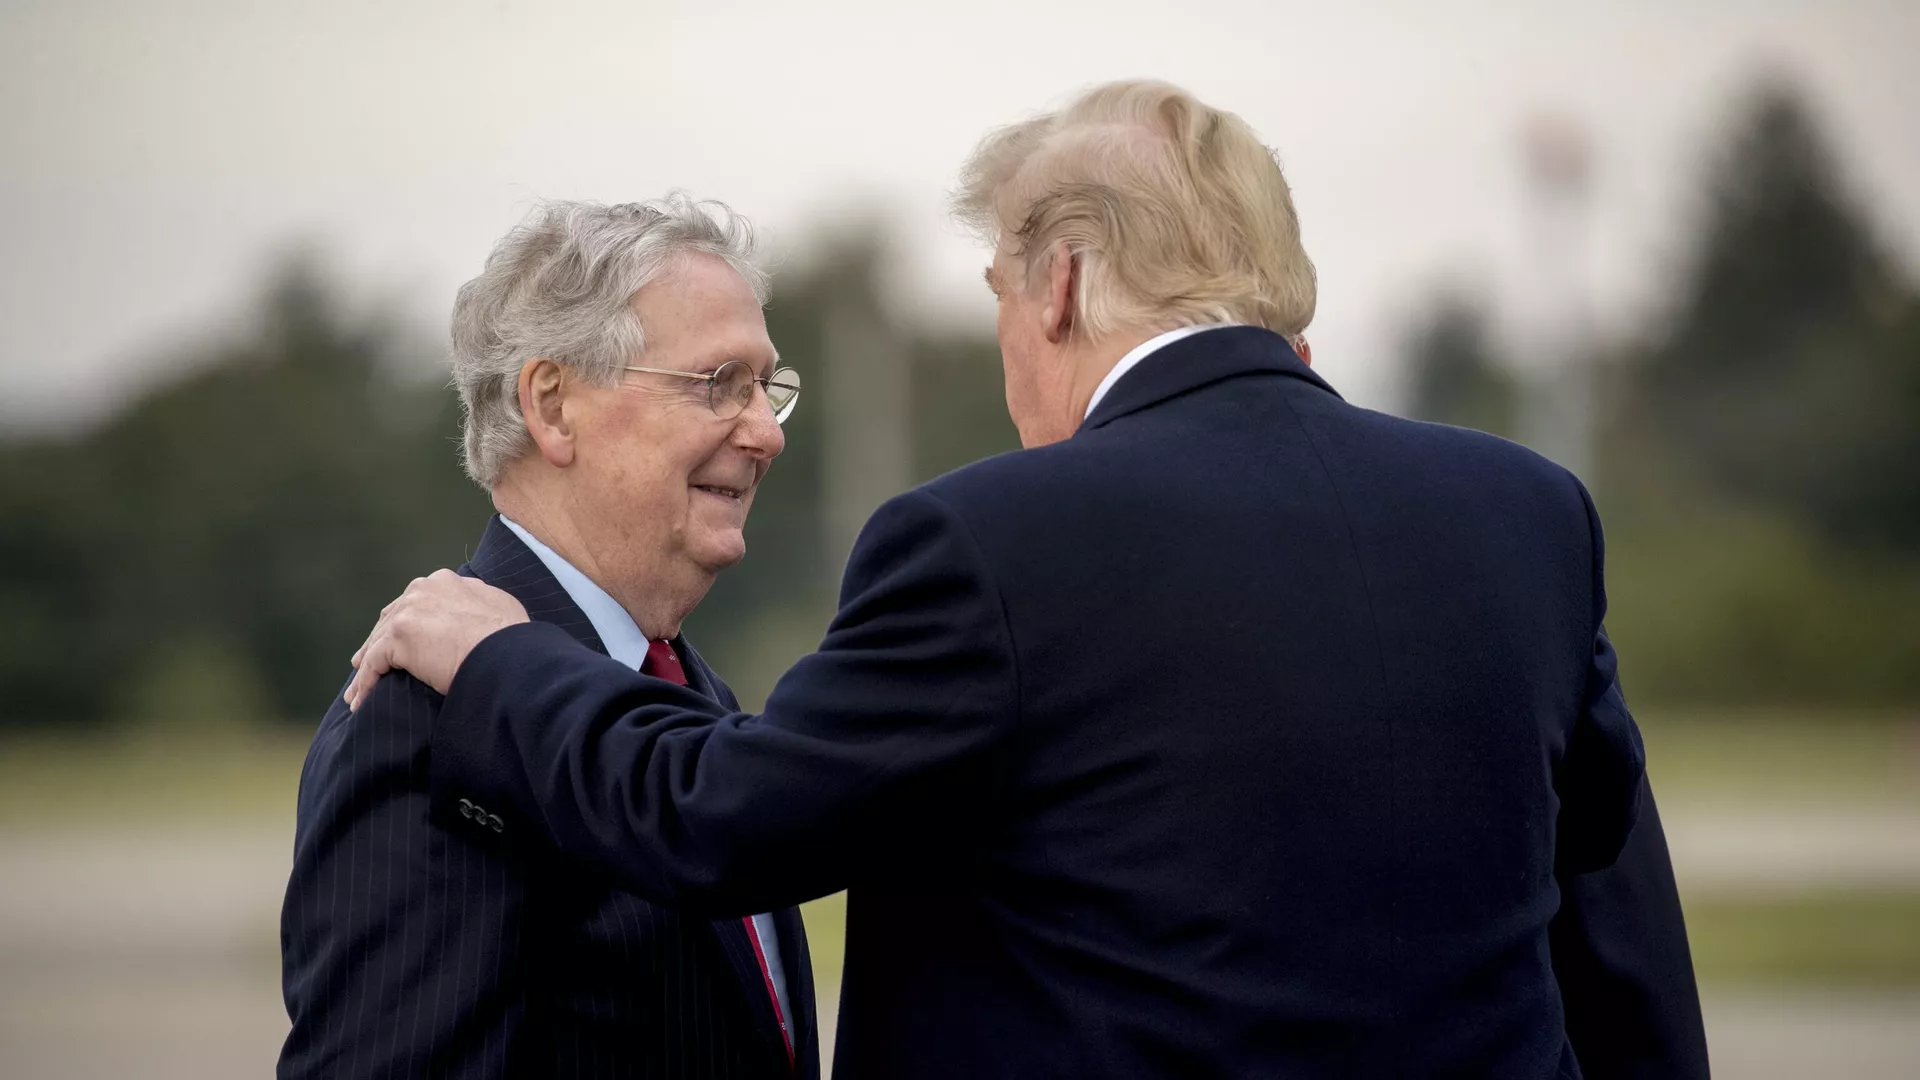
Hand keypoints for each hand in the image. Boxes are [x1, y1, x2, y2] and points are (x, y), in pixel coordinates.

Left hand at [345, 569, 529, 709]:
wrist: (508, 654)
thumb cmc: (511, 638)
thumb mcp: (498, 607)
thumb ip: (477, 604)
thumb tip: (473, 612)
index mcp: (444, 582)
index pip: (415, 603)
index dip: (405, 623)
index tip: (400, 642)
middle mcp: (422, 590)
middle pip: (390, 619)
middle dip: (379, 641)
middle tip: (367, 662)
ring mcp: (408, 612)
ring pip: (377, 643)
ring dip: (367, 668)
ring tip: (358, 690)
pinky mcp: (398, 638)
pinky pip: (373, 664)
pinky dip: (364, 684)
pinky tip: (359, 702)